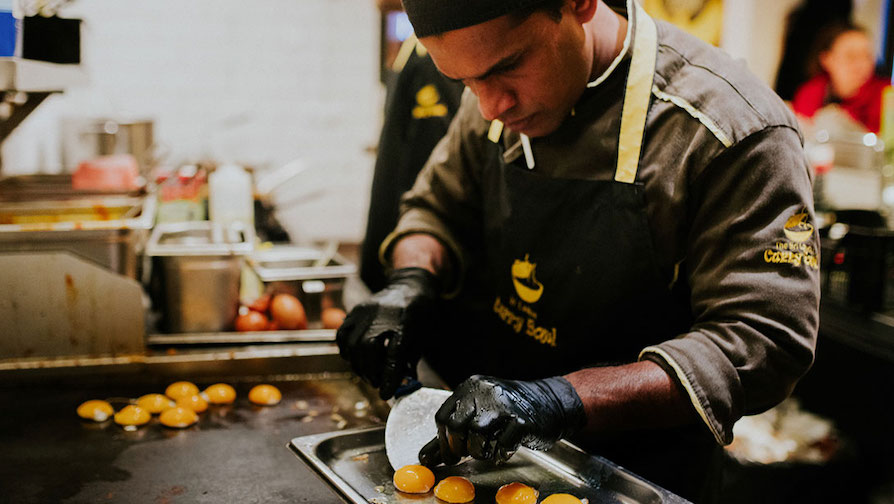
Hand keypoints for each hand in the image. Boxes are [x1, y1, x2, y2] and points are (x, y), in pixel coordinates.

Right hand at [336, 267, 438, 399]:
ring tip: (367, 373)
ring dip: (358, 365)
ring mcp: (366, 312)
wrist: (409, 286)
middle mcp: (383, 316)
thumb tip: (404, 385)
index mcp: (405, 324)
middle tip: (376, 382)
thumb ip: (410, 361)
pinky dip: (346, 351)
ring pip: (353, 344)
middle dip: (370, 371)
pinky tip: (355, 358)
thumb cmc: (419, 315)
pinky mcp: (355, 311)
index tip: (385, 393)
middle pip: (368, 349)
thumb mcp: (422, 338)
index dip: (388, 377)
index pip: (394, 355)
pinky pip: (342, 335)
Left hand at [418, 375, 585, 465]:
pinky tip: (503, 450)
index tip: (451, 454)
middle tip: (470, 454)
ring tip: (488, 451)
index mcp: (470, 387)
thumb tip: (424, 458)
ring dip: (480, 451)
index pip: (443, 417)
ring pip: (477, 433)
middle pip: (457, 425)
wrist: (550, 403)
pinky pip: (503, 442)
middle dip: (460, 447)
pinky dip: (500, 453)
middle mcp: (485, 391)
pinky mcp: (523, 419)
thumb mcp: (478, 414)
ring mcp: (505, 404)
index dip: (443, 441)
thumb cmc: (510, 410)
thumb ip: (450, 436)